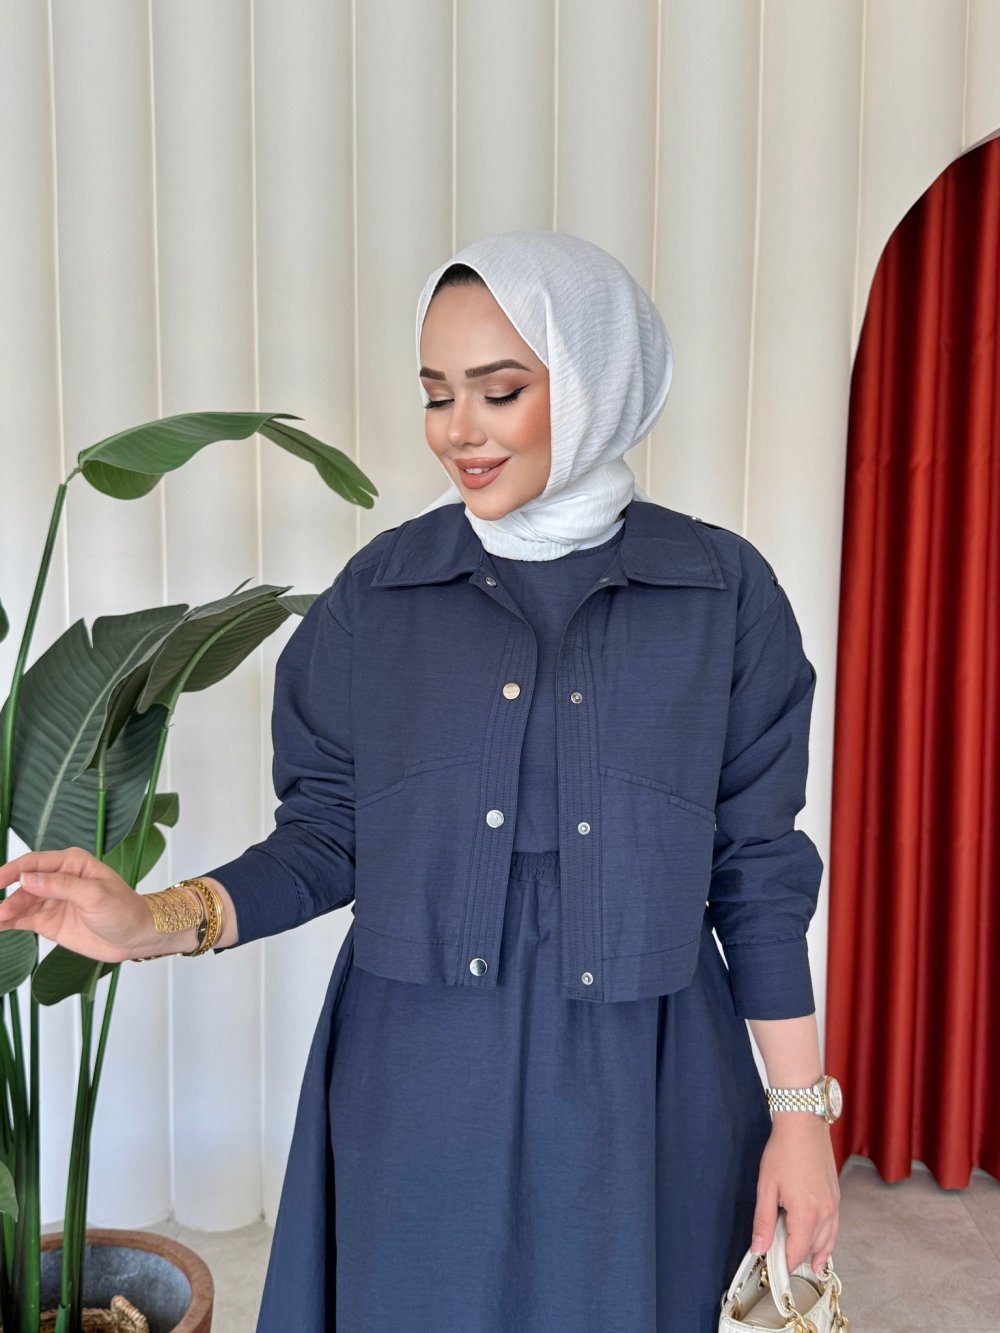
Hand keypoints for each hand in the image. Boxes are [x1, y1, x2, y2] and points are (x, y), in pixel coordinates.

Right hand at [0, 846, 152, 964]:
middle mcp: (58, 879)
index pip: (36, 862)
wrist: (135, 938)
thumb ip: (61, 886)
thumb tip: (28, 878)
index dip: (13, 870)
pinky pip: (23, 919)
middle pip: (24, 883)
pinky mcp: (48, 921)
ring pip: (21, 902)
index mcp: (72, 863)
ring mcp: (52, 901)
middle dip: (7, 893)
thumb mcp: (95, 895)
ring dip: (6, 909)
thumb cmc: (123, 910)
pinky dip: (8, 921)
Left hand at [751, 1113, 840, 1274]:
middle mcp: (825, 1215)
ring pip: (827, 1242)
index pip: (796, 1253)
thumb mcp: (766, 1187)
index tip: (771, 1265)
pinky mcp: (836, 1197)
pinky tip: (819, 1244)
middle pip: (813, 1250)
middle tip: (779, 1258)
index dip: (782, 1263)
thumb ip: (763, 1221)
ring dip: (814, 1253)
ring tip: (804, 1265)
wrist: (804, 1125)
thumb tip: (758, 1248)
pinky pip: (834, 1228)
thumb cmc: (783, 1151)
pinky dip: (826, 1240)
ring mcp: (834, 1206)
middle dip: (796, 1258)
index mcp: (806, 1215)